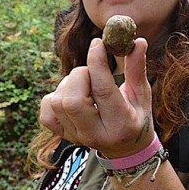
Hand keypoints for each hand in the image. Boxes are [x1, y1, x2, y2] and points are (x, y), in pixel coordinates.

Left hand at [40, 37, 153, 157]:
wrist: (125, 149)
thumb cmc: (136, 116)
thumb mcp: (141, 94)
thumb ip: (136, 69)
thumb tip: (138, 41)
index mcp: (121, 124)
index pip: (103, 91)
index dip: (97, 63)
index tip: (98, 43)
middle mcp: (95, 135)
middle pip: (72, 101)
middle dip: (81, 76)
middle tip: (93, 73)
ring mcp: (76, 137)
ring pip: (58, 102)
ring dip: (69, 84)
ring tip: (85, 85)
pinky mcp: (62, 134)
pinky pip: (47, 110)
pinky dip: (56, 97)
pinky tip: (72, 95)